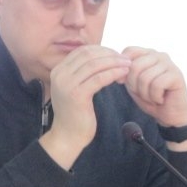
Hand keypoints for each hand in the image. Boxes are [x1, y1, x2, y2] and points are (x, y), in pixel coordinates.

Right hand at [40, 45, 130, 168]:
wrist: (67, 136)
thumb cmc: (75, 113)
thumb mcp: (74, 88)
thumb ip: (83, 73)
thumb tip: (103, 58)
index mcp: (58, 70)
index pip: (82, 51)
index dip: (102, 50)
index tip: (117, 56)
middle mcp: (59, 74)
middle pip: (89, 54)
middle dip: (110, 54)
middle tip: (126, 60)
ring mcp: (66, 84)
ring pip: (95, 64)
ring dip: (114, 63)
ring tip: (128, 66)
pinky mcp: (76, 94)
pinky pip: (99, 78)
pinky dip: (113, 74)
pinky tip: (123, 75)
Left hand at [120, 46, 186, 124]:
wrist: (169, 113)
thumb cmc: (149, 96)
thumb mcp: (131, 83)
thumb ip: (125, 71)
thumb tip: (120, 67)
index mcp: (147, 53)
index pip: (129, 51)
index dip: (123, 69)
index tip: (125, 82)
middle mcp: (159, 55)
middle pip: (134, 66)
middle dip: (134, 85)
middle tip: (144, 93)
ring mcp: (169, 64)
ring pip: (145, 77)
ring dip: (145, 93)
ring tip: (152, 96)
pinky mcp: (177, 75)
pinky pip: (157, 85)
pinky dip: (155, 96)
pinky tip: (161, 99)